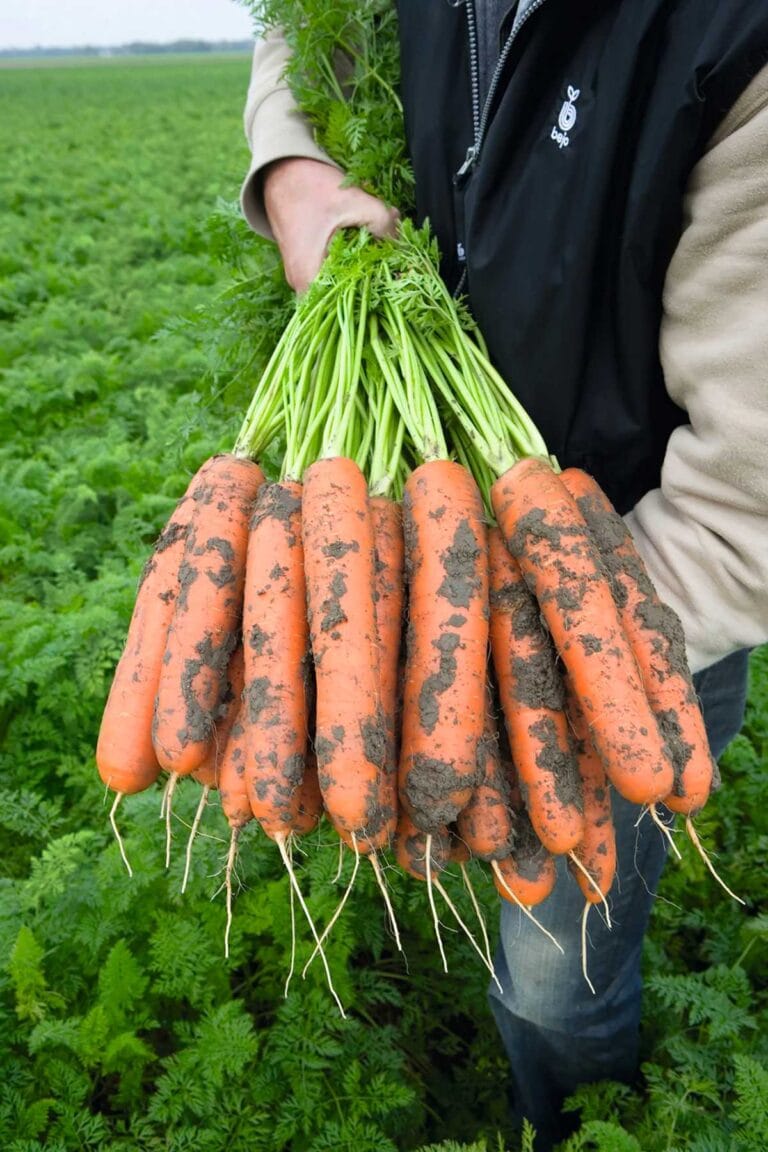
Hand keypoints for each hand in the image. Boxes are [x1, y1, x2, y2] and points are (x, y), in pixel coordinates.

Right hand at [263, 157, 399, 291]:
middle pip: (343, 297)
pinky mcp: (305, 263)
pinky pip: (331, 272)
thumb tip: (404, 241)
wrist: (279, 168)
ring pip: (338, 284)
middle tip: (396, 270)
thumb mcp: (352, 200)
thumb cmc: (309, 185)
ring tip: (384, 257)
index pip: (345, 307)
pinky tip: (367, 247)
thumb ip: (381, 221)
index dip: (374, 297)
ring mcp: (301, 274)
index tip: (396, 285)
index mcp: (308, 277)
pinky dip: (350, 262)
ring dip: (362, 271)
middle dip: (371, 284)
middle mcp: (301, 283)